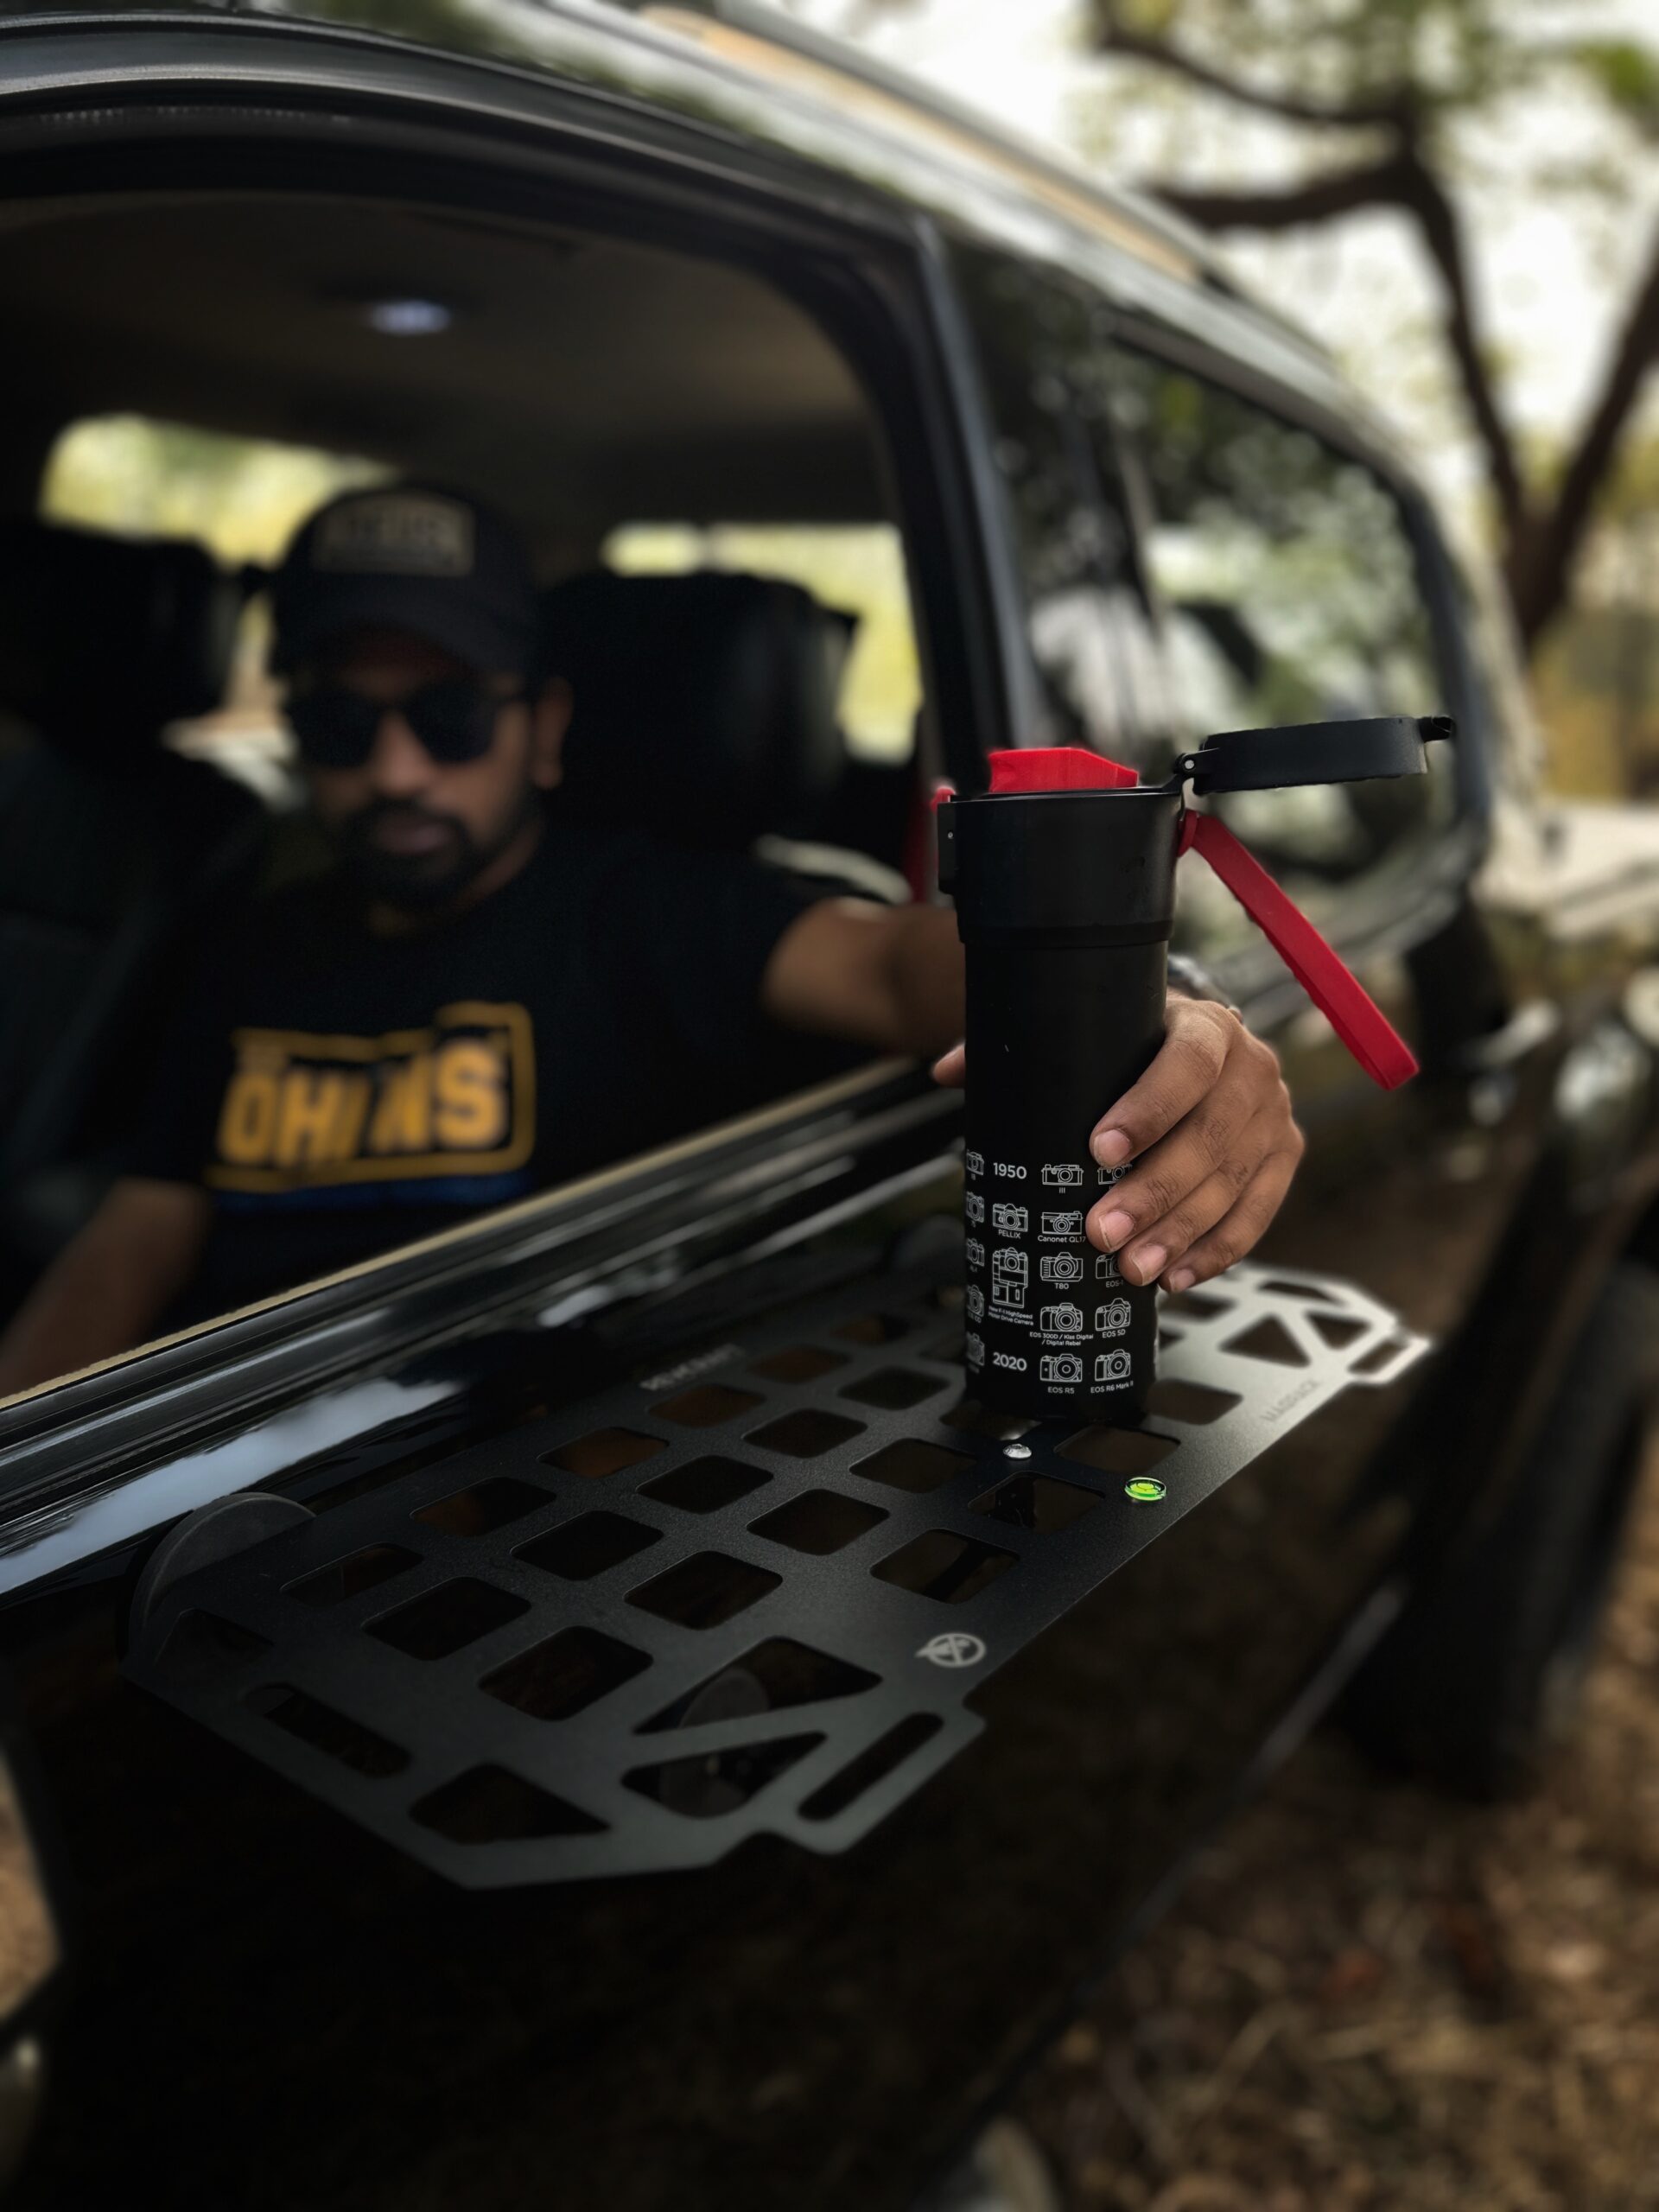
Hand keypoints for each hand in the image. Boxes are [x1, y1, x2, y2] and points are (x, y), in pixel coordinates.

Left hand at [931, 997, 1302, 1292]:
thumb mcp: (1081, 1033)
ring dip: (1181, 1233)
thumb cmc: (1128, 1045)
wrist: (1192, 1046)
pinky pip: (1258, 1212)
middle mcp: (1252, 1066)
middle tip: (1102, 1234)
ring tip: (1133, 1269)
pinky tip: (1177, 1275)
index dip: (1148, 1108)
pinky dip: (1218, 1250)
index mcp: (1205, 1025)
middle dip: (1155, 1193)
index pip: (1188, 1063)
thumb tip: (949, 1072)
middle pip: (1212, 1135)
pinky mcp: (1283, 1157)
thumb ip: (1015, 1045)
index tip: (1098, 1150)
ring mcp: (1273, 1115)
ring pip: (1234, 1181)